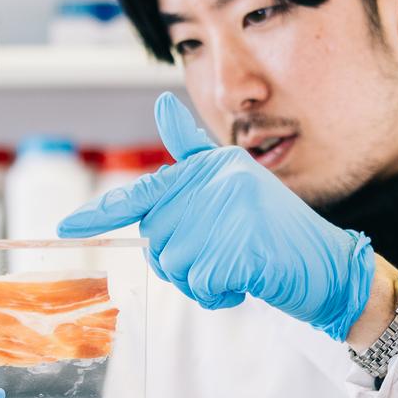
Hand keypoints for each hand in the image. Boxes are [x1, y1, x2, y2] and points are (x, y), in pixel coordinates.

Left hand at [57, 93, 373, 341]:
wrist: (331, 265)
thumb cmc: (278, 231)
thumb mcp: (235, 186)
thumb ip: (193, 156)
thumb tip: (162, 102)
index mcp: (211, 168)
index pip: (147, 191)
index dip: (103, 213)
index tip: (66, 227)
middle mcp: (216, 185)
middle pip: (159, 242)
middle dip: (186, 262)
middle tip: (227, 257)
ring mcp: (228, 217)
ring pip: (176, 268)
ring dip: (203, 282)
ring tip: (241, 266)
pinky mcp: (239, 251)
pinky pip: (201, 286)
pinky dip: (221, 295)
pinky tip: (250, 281)